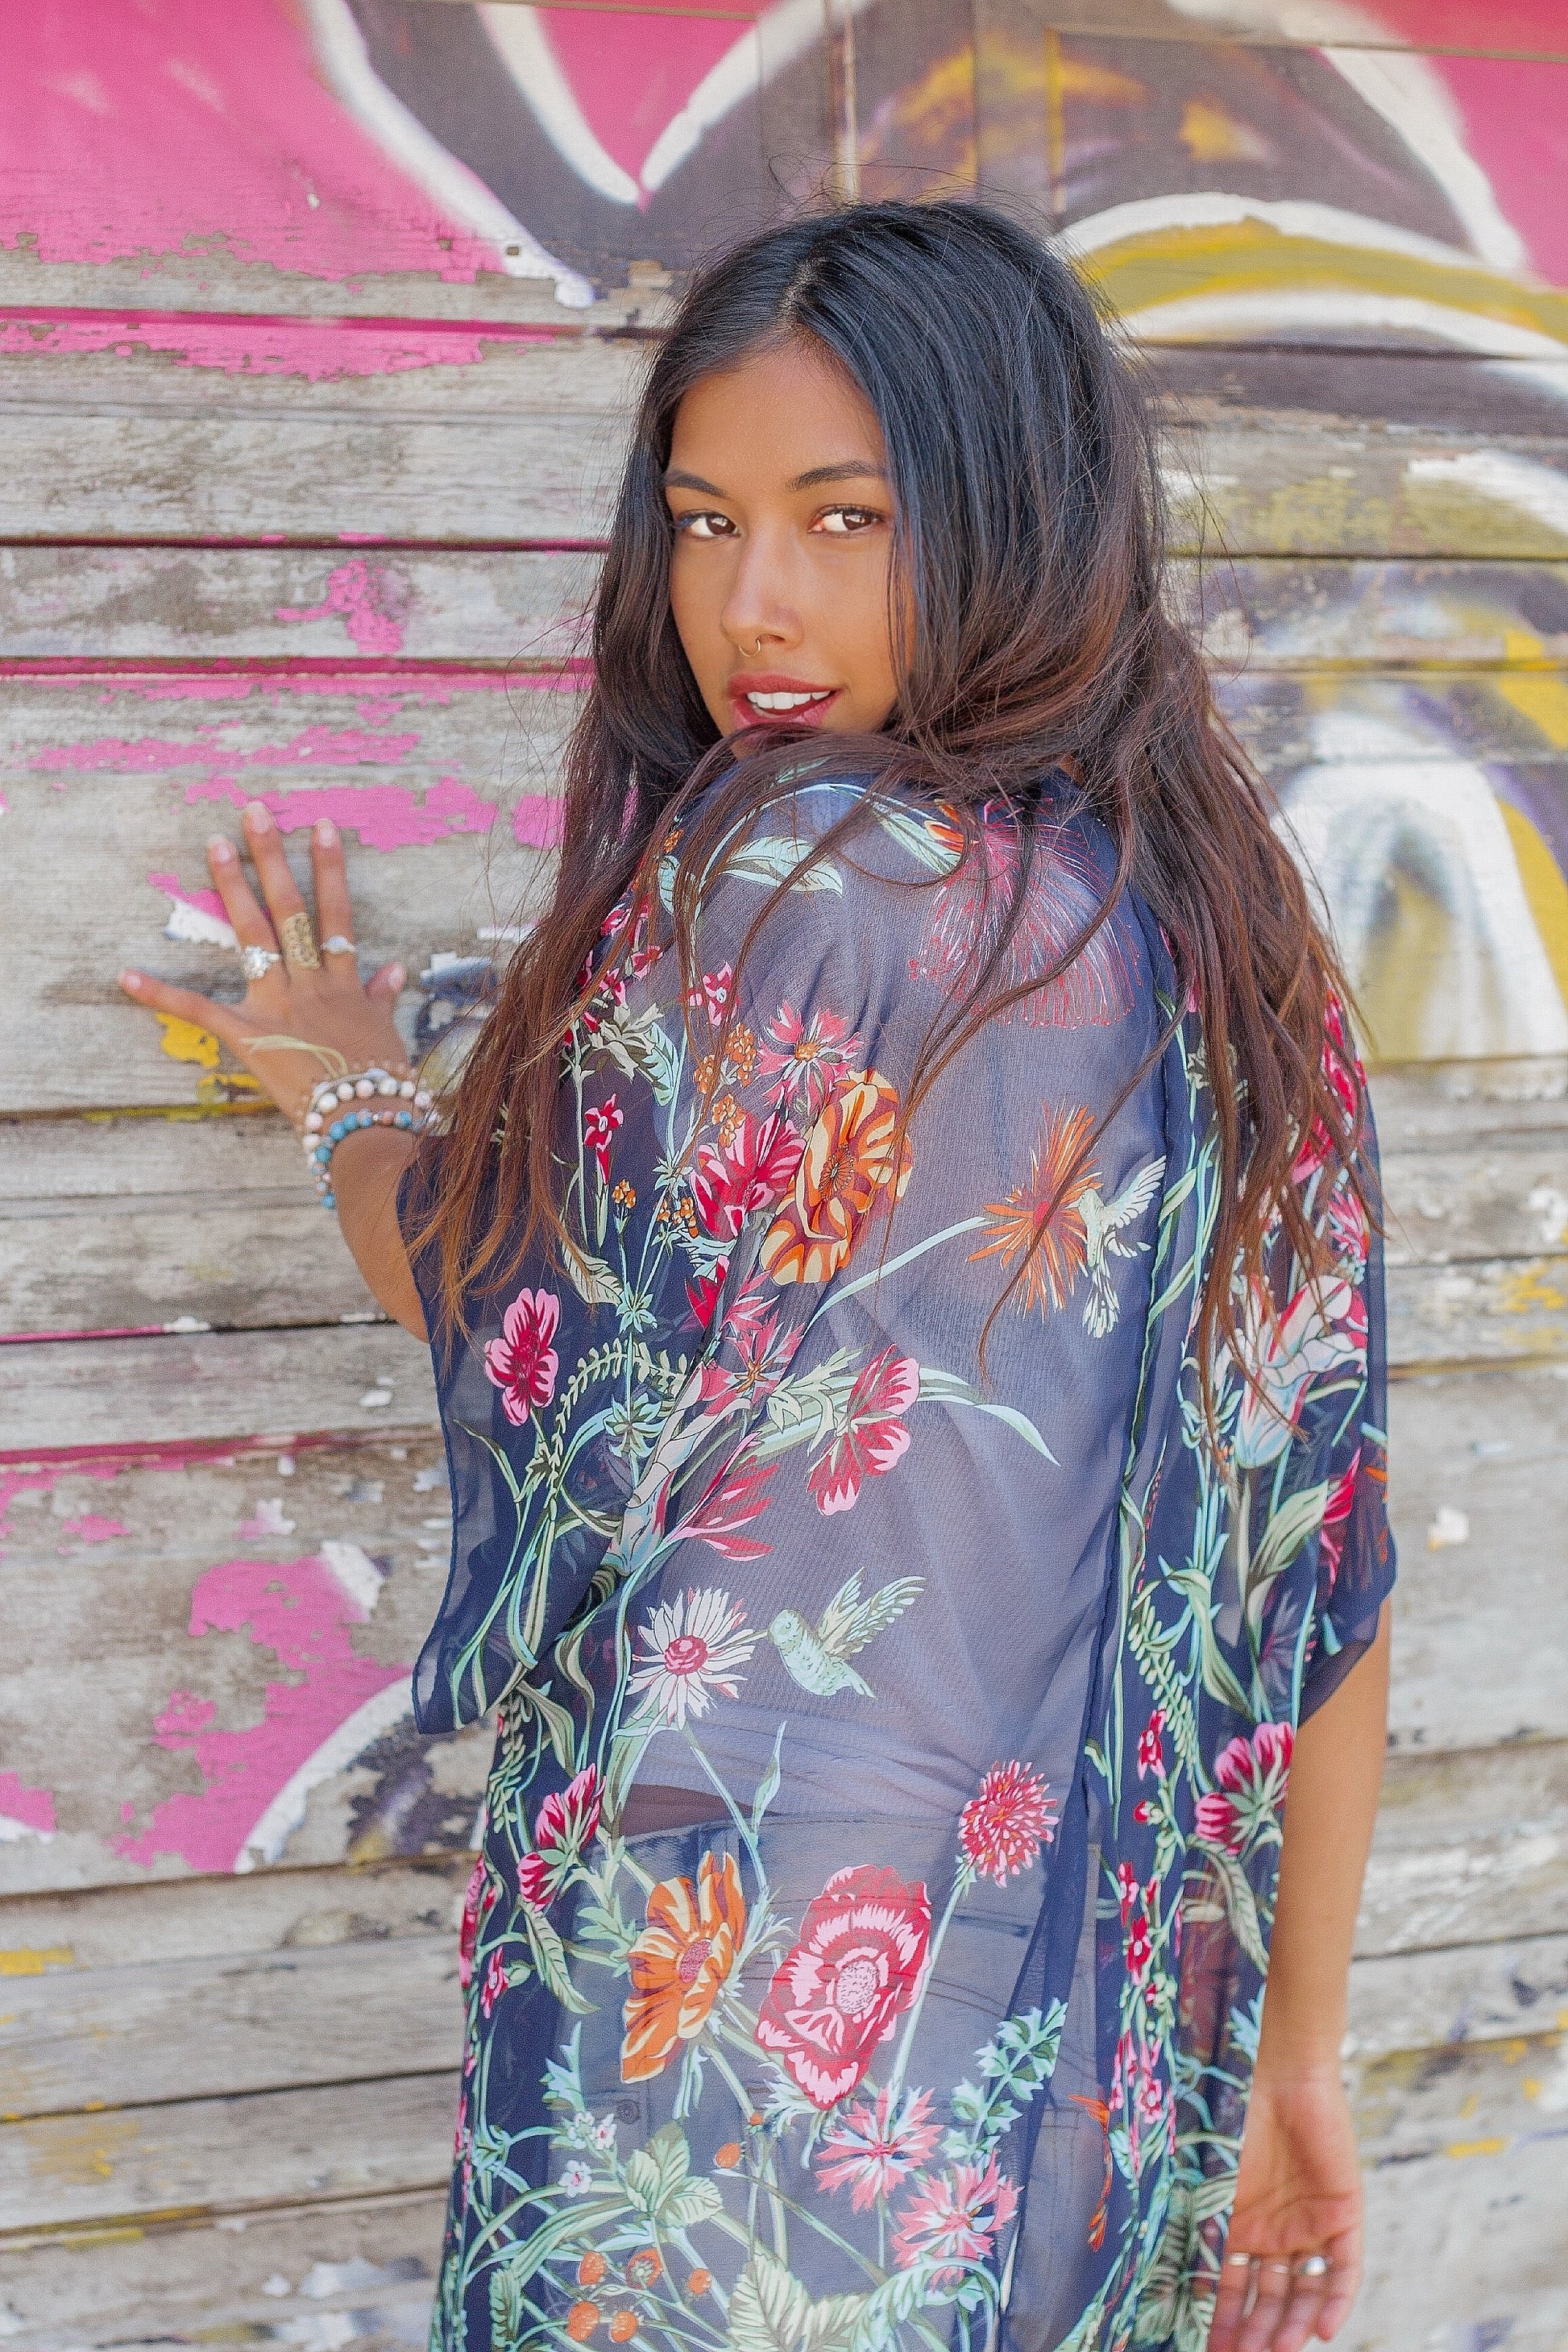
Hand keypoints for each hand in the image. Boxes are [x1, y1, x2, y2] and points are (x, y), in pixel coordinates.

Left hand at [120, 805, 409, 1129]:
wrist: (368, 1122)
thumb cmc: (383, 1085)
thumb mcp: (387, 1035)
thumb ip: (381, 998)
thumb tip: (392, 969)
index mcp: (342, 984)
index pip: (335, 915)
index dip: (328, 869)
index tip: (321, 827)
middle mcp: (310, 983)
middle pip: (290, 909)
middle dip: (272, 858)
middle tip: (254, 812)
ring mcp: (279, 1006)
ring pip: (255, 937)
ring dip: (234, 888)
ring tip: (215, 846)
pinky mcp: (249, 1036)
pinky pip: (200, 1011)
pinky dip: (161, 995)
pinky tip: (124, 975)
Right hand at [1208, 2063, 1362, 2351]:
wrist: (1276, 2072)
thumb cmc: (1229, 2117)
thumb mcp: (1206, 2183)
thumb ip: (1197, 2231)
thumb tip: (1176, 2284)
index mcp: (1238, 2226)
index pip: (1231, 2289)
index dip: (1222, 2322)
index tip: (1210, 2350)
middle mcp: (1275, 2234)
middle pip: (1269, 2299)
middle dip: (1256, 2333)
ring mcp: (1311, 2226)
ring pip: (1305, 2292)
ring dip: (1293, 2325)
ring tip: (1278, 2350)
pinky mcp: (1344, 2215)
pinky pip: (1344, 2270)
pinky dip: (1335, 2300)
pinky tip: (1323, 2330)